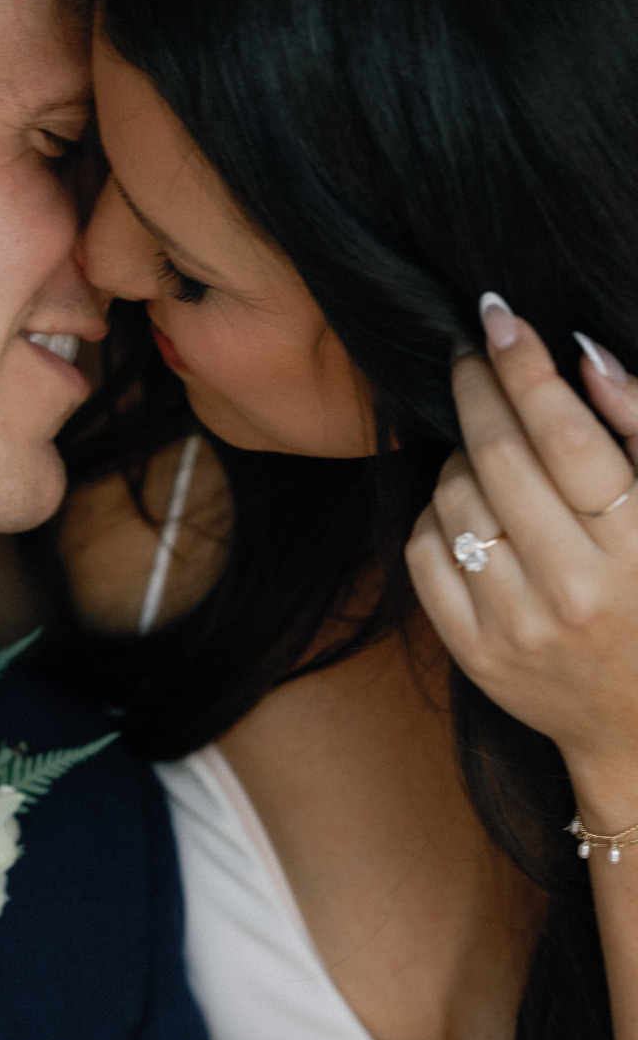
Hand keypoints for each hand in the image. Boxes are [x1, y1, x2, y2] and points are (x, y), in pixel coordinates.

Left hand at [406, 299, 637, 831]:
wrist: (637, 721)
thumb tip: (582, 355)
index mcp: (635, 545)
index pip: (565, 437)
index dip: (525, 368)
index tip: (498, 318)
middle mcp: (574, 588)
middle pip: (499, 460)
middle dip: (476, 391)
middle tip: (469, 355)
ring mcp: (516, 625)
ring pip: (453, 500)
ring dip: (461, 456)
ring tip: (488, 451)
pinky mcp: (473, 654)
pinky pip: (424, 551)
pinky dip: (436, 514)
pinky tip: (468, 508)